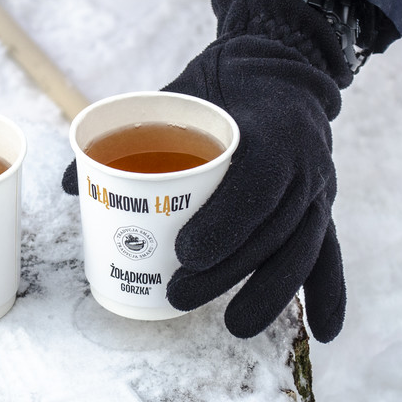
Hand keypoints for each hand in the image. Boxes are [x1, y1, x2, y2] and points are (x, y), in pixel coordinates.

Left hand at [64, 0, 353, 341]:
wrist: (277, 69)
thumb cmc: (217, 89)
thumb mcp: (175, 96)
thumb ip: (127, 135)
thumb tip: (71, 183)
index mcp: (271, 128)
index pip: (256, 183)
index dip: (226, 223)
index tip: (185, 253)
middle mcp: (305, 163)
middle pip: (273, 228)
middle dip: (228, 270)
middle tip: (179, 294)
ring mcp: (317, 189)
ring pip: (301, 249)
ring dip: (270, 292)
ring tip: (235, 326)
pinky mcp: (321, 208)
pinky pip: (330, 253)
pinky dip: (330, 293)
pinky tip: (325, 332)